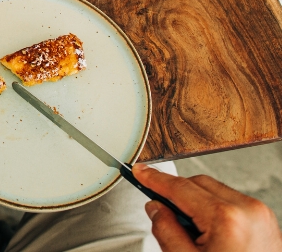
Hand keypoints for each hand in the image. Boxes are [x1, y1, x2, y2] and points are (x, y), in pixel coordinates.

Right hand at [133, 163, 281, 251]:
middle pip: (199, 184)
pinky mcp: (265, 223)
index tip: (140, 173)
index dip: (155, 179)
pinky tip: (207, 233)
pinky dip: (213, 210)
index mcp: (226, 218)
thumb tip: (156, 209)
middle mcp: (248, 211)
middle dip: (177, 193)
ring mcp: (260, 216)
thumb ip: (165, 229)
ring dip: (196, 202)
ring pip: (215, 191)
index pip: (181, 187)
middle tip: (160, 210)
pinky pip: (231, 203)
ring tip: (190, 233)